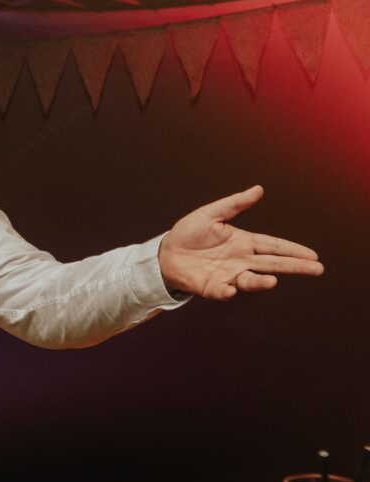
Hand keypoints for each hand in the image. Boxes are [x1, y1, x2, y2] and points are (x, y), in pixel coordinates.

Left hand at [158, 185, 323, 299]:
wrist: (164, 253)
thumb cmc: (188, 233)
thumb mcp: (211, 214)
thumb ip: (235, 204)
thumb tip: (259, 189)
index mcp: (243, 242)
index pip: (273, 246)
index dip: (292, 250)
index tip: (313, 255)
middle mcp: (241, 260)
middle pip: (272, 264)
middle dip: (294, 267)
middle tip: (316, 269)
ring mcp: (228, 275)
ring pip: (250, 280)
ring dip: (261, 282)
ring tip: (272, 281)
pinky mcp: (212, 287)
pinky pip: (223, 291)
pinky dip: (227, 291)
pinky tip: (232, 289)